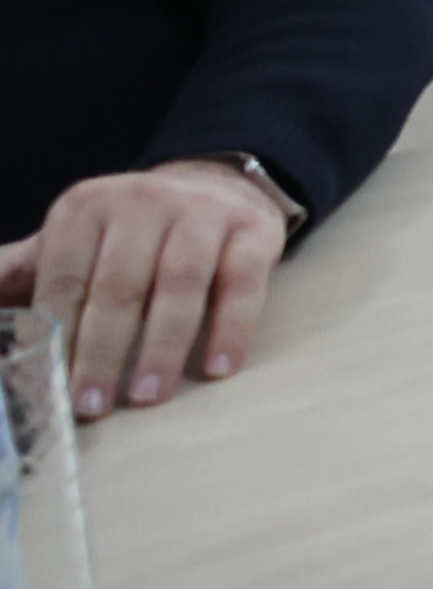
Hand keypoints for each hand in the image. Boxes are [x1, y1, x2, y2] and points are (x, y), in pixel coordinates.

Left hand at [0, 158, 292, 414]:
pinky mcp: (253, 229)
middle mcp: (142, 202)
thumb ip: (22, 271)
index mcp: (85, 208)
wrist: (213, 183)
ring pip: (180, 285)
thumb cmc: (130, 231)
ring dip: (162, 346)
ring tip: (148, 395)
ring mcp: (202, 212)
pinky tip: (219, 366)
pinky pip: (242, 283)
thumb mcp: (72, 239)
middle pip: (119, 286)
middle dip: (103, 351)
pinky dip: (232, 328)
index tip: (55, 385)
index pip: (67, 279)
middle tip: (94, 405)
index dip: (61, 336)